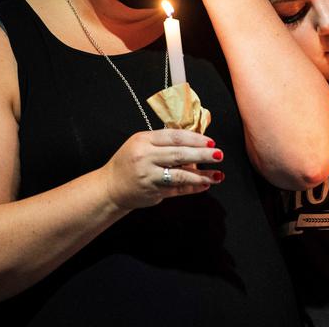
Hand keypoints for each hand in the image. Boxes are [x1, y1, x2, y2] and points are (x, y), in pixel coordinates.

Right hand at [101, 129, 224, 209]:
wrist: (110, 187)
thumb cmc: (130, 161)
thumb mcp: (142, 144)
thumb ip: (165, 143)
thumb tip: (196, 143)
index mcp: (144, 140)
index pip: (174, 136)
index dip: (195, 139)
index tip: (210, 141)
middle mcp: (145, 157)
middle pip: (179, 154)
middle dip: (202, 155)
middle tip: (219, 154)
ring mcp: (148, 176)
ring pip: (180, 175)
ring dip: (201, 175)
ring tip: (217, 175)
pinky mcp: (152, 191)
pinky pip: (177, 189)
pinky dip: (192, 187)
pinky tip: (205, 185)